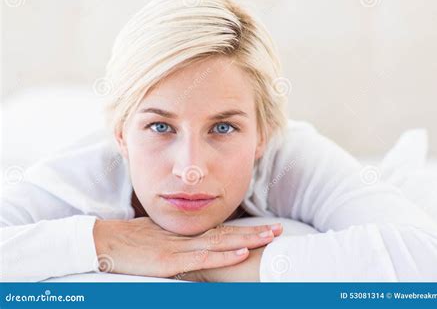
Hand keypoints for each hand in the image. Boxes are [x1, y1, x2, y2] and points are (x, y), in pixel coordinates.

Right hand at [93, 217, 281, 277]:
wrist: (103, 242)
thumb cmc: (129, 241)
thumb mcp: (158, 239)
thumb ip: (178, 243)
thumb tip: (194, 247)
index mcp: (185, 234)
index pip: (221, 231)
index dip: (244, 230)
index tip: (264, 228)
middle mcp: (186, 238)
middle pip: (227, 233)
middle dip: (254, 232)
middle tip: (279, 230)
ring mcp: (179, 248)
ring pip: (219, 242)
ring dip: (246, 240)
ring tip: (270, 237)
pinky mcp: (169, 260)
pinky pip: (200, 258)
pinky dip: (222, 255)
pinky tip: (240, 253)